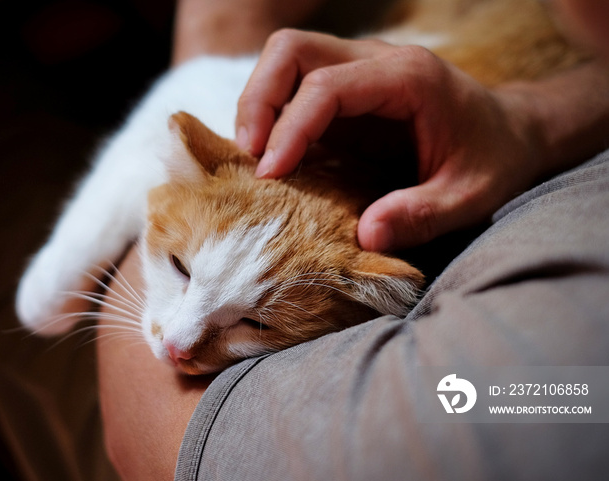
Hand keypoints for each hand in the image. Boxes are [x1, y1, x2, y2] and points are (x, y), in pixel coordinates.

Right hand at [235, 30, 550, 251]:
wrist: (511, 132)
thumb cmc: (493, 160)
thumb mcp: (470, 196)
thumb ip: (422, 214)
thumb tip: (365, 235)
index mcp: (408, 77)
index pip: (326, 86)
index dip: (289, 128)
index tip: (270, 174)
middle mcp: (377, 61)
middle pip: (291, 50)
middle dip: (258, 99)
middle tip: (251, 156)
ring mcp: (358, 71)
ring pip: (285, 60)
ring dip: (259, 104)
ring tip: (256, 158)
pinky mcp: (347, 90)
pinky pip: (294, 87)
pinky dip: (273, 116)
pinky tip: (275, 158)